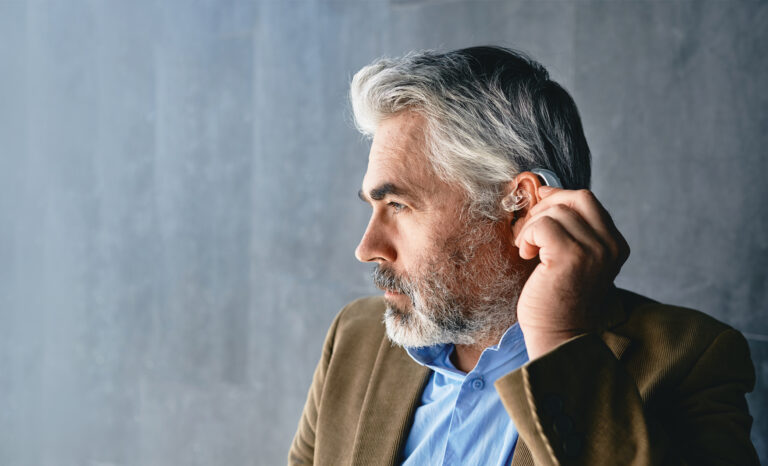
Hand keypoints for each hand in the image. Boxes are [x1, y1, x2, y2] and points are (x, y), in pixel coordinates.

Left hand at [513, 187, 629, 358]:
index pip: (587, 201)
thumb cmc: (558, 301)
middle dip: (546, 207)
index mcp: (615, 245)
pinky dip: (528, 236)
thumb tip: (545, 194)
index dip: (559, 197)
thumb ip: (572, 232)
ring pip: (555, 212)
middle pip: (576, 199)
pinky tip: (527, 255)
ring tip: (529, 251)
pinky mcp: (571, 256)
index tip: (539, 204)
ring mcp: (593, 250)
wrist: (558, 337)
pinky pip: (543, 226)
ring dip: (532, 227)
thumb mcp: (575, 260)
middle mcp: (610, 245)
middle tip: (529, 230)